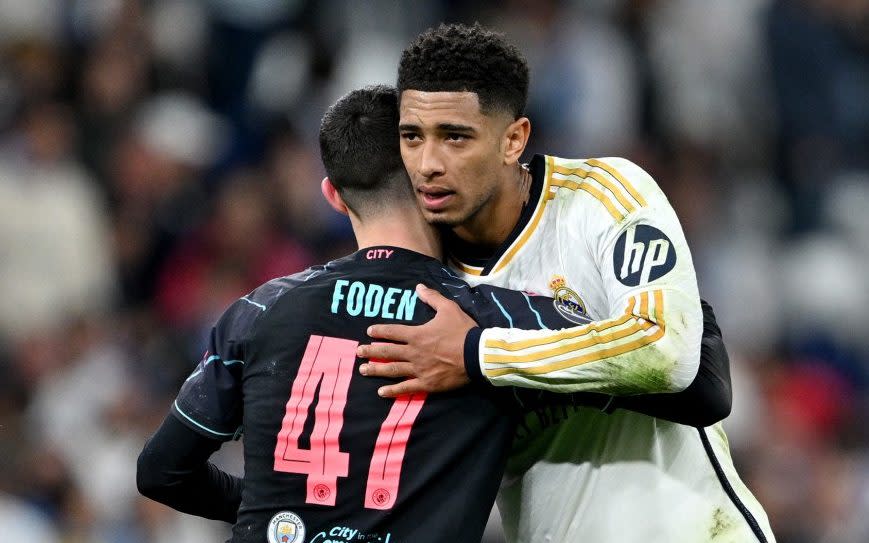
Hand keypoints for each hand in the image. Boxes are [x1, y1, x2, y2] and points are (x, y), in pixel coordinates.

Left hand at [357, 284, 476, 396]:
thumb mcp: (449, 309)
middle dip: (371, 351)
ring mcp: (418, 369)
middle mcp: (413, 352)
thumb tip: (418, 287)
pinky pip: (406, 388)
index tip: (369, 332)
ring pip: (392, 370)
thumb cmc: (463, 331)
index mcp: (417, 334)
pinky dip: (393, 390)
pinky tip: (381, 392)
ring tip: (363, 370)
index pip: (393, 332)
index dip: (379, 331)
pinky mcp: (426, 383)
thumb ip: (432, 298)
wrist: (477, 355)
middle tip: (359, 352)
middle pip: (387, 351)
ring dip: (376, 369)